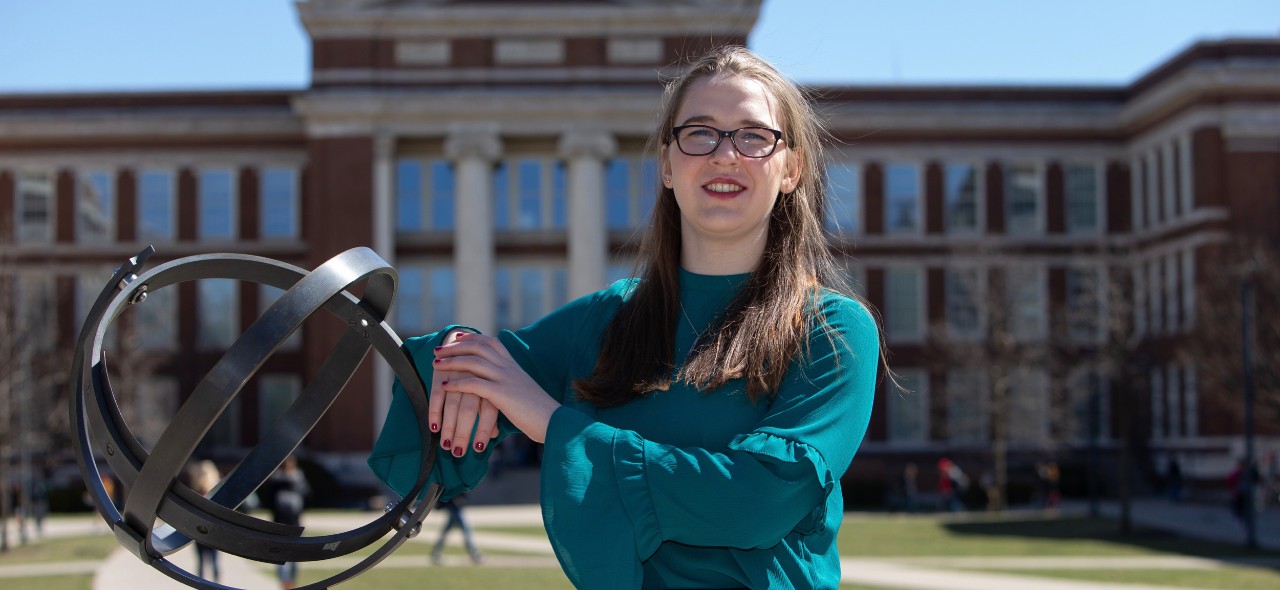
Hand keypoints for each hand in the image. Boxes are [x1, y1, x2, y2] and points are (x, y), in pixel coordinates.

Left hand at [432, 332, 559, 442]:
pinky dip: (456, 383)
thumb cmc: (537, 411)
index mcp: (514, 364)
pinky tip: (444, 386)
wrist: (553, 420)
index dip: (471, 338)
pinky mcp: (502, 394)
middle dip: (455, 347)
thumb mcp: (522, 390)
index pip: (490, 342)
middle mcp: (509, 367)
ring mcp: (506, 378)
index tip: (456, 338)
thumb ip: (509, 383)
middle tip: (437, 350)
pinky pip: (474, 384)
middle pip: (478, 347)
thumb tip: (495, 385)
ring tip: (436, 365)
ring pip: (473, 362)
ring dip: (451, 362)